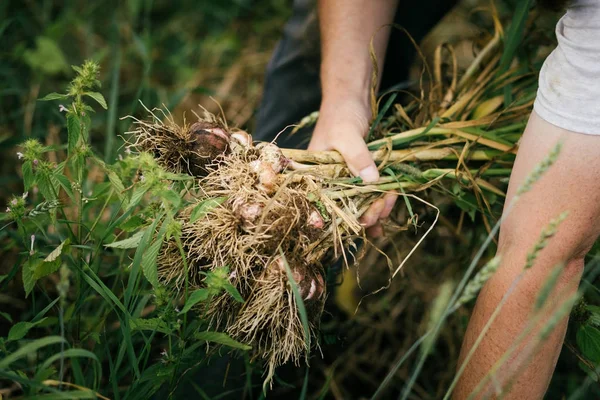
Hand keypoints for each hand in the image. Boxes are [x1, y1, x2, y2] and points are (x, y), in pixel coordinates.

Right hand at [308, 99, 396, 236]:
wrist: (350, 97)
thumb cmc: (341, 113)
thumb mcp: (347, 134)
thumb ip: (357, 156)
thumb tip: (372, 181)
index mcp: (316, 175)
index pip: (328, 205)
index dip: (346, 216)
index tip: (366, 215)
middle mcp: (328, 181)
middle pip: (345, 210)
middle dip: (366, 214)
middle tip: (383, 205)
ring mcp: (343, 179)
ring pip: (359, 205)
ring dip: (376, 208)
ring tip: (390, 200)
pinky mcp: (358, 174)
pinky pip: (367, 194)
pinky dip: (379, 200)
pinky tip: (389, 201)